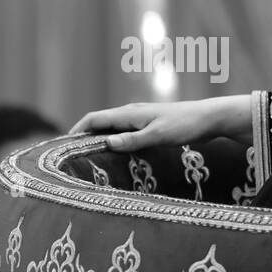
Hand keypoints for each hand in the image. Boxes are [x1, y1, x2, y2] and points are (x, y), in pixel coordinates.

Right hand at [71, 95, 250, 151]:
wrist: (210, 118)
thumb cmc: (185, 125)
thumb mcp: (158, 136)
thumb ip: (133, 140)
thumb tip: (106, 143)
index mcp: (129, 113)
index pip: (94, 119)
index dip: (76, 130)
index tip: (61, 145)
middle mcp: (132, 113)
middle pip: (100, 123)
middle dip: (84, 136)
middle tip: (70, 154)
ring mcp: (141, 119)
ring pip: (113, 128)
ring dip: (100, 139)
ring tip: (88, 157)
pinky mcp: (151, 126)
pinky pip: (126, 133)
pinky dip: (115, 141)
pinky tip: (117, 155)